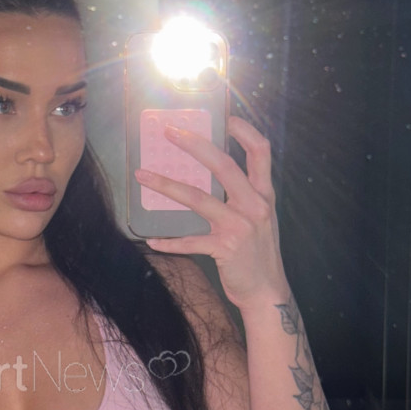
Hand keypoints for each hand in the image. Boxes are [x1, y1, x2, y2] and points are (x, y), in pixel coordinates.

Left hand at [135, 116, 287, 309]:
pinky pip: (189, 241)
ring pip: (198, 198)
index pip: (261, 152)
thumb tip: (210, 176)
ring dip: (166, 185)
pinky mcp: (224, 248)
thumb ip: (244, 196)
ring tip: (143, 176)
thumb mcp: (260, 218)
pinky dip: (169, 241)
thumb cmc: (258, 253)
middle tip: (169, 132)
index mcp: (264, 194)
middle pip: (224, 165)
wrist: (267, 292)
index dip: (244, 131)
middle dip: (195, 144)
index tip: (225, 117)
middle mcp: (254, 205)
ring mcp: (239, 226)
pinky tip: (153, 240)